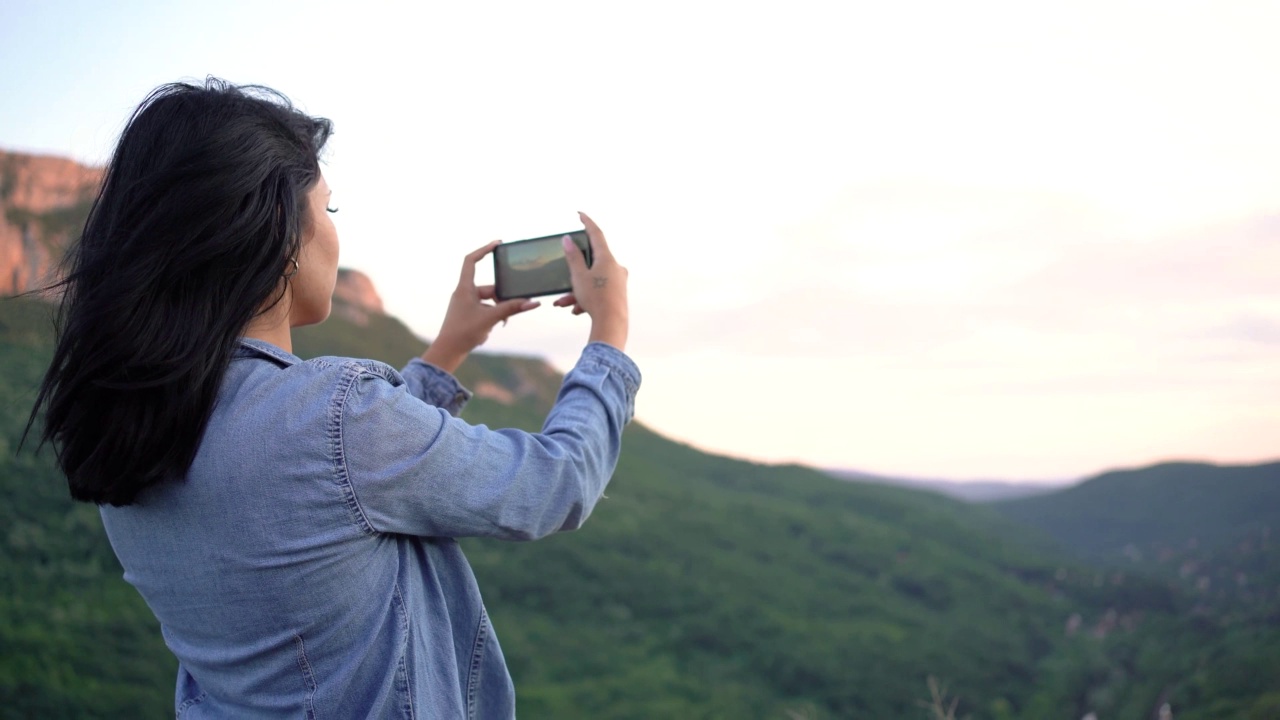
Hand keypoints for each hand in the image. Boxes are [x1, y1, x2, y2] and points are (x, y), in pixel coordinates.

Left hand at [423, 240, 539, 373]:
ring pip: (489, 301)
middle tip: (513, 308)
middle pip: (489, 288)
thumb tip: (532, 303)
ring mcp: (465, 305)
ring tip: (501, 324)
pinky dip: (492, 318)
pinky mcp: (467, 315)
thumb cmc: (463, 332)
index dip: (484, 250)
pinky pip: (485, 310)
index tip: (497, 244)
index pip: (471, 261)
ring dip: (498, 311)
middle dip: (502, 299)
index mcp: (465, 288)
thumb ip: (512, 309)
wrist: (448, 352)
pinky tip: (492, 329)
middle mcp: (464, 293)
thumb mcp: (491, 318)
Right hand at [552, 212, 628, 350]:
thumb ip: (573, 257)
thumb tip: (568, 240)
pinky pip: (598, 291)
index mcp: (607, 258)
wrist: (612, 324)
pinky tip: (576, 309)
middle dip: (573, 272)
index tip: (580, 214)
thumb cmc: (596, 299)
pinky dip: (585, 297)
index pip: (596, 234)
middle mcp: (616, 267)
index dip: (587, 223)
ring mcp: (618, 281)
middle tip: (564, 276)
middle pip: (591, 262)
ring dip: (576, 290)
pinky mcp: (617, 293)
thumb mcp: (579, 276)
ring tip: (564, 303)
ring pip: (592, 280)